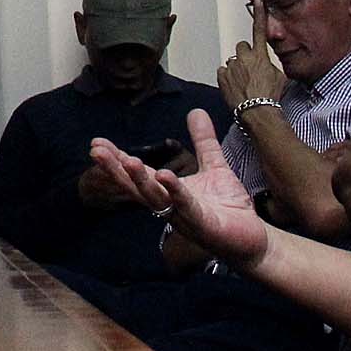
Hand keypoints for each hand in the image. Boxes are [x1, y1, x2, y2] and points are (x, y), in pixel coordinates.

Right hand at [86, 108, 267, 268]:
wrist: (254, 240)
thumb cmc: (228, 207)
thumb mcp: (214, 167)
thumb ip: (204, 141)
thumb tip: (195, 110)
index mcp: (168, 191)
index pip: (137, 174)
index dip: (117, 160)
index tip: (96, 144)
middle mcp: (169, 205)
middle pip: (136, 187)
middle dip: (116, 169)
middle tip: (96, 152)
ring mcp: (184, 217)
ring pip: (156, 198)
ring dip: (140, 180)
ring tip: (128, 161)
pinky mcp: (203, 226)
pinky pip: (186, 207)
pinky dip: (175, 193)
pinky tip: (165, 177)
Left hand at [218, 3, 288, 111]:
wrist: (257, 112)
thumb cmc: (270, 96)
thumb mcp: (279, 77)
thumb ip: (270, 66)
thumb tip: (266, 66)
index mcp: (260, 56)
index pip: (260, 30)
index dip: (260, 15)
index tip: (257, 1)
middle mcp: (244, 58)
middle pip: (241, 47)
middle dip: (245, 55)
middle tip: (250, 69)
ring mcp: (231, 67)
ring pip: (232, 60)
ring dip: (236, 68)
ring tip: (244, 82)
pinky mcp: (222, 77)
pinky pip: (223, 71)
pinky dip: (227, 77)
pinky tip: (235, 87)